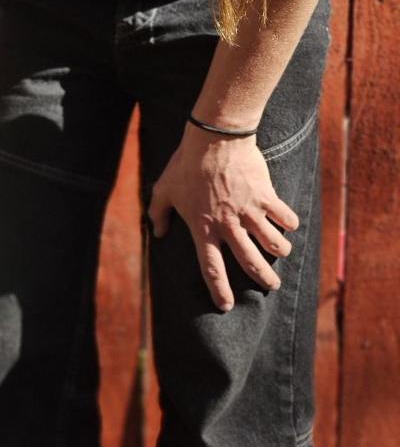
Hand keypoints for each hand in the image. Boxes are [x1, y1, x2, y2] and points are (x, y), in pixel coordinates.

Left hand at [148, 124, 298, 311]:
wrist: (213, 140)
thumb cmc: (185, 165)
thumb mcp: (163, 190)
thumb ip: (158, 214)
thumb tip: (158, 233)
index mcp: (203, 228)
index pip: (210, 268)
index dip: (219, 290)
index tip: (226, 306)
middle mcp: (228, 225)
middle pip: (250, 262)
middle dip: (264, 278)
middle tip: (273, 286)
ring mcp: (249, 212)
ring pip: (273, 243)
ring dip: (280, 250)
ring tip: (282, 251)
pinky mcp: (266, 196)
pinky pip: (285, 217)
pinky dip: (289, 223)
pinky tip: (289, 224)